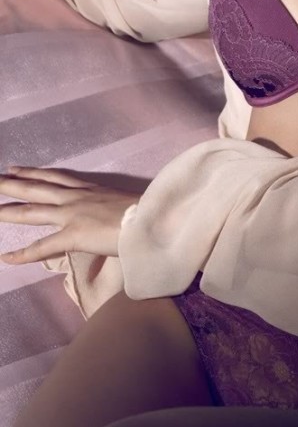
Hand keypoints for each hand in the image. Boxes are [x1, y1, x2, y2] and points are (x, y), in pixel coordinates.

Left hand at [0, 167, 140, 263]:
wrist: (153, 219)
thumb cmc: (146, 212)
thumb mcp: (124, 204)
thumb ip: (112, 208)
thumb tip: (113, 215)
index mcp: (89, 189)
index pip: (56, 178)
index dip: (33, 173)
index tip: (14, 168)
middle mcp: (76, 198)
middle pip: (37, 188)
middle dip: (12, 184)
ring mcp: (73, 215)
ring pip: (32, 211)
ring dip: (8, 210)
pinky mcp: (74, 235)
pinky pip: (42, 247)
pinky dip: (22, 254)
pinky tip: (5, 258)